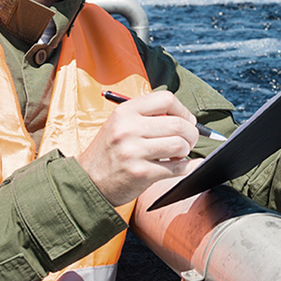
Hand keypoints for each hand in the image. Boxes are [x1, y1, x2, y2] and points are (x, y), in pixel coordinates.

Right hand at [77, 91, 199, 205]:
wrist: (89, 180)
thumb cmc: (110, 150)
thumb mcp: (120, 123)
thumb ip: (147, 116)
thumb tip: (185, 118)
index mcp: (125, 111)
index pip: (166, 99)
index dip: (182, 110)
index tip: (186, 120)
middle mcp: (128, 129)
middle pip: (178, 124)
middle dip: (191, 133)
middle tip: (189, 140)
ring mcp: (134, 152)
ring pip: (179, 145)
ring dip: (186, 151)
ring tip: (179, 154)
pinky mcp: (141, 173)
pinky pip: (176, 168)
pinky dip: (187, 167)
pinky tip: (185, 165)